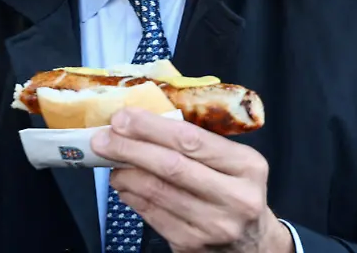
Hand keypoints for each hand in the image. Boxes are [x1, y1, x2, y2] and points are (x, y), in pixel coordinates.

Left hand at [91, 109, 292, 252]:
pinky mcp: (191, 245)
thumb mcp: (234, 163)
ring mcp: (213, 225)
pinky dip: (131, 195)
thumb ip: (198, 143)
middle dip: (130, 148)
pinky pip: (151, 214)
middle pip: (171, 166)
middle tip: (102, 138)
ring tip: (110, 160)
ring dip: (125, 173)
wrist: (253, 245)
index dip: (151, 127)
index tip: (122, 117)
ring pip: (157, 192)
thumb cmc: (236, 191)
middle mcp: (235, 198)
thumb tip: (141, 122)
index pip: (191, 140)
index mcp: (247, 166)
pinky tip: (123, 184)